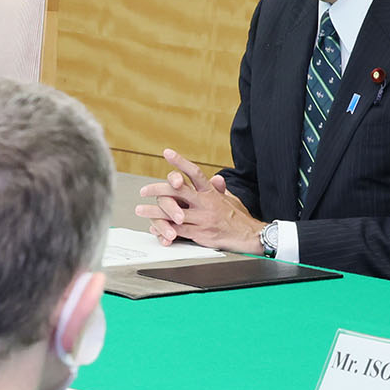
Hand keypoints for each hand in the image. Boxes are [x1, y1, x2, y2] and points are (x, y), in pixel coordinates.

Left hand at [134, 147, 264, 252]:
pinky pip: (178, 231)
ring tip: (140, 209)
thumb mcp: (230, 199)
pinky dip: (164, 229)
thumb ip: (219, 189)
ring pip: (173, 213)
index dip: (180, 162)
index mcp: (211, 192)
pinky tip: (153, 227)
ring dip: (154, 211)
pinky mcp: (200, 234)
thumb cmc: (237, 217)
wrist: (249, 236)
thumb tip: (216, 178)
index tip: (167, 152)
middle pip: (178, 191)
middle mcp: (205, 203)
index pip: (195, 173)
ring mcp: (202, 219)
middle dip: (158, 189)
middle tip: (144, 190)